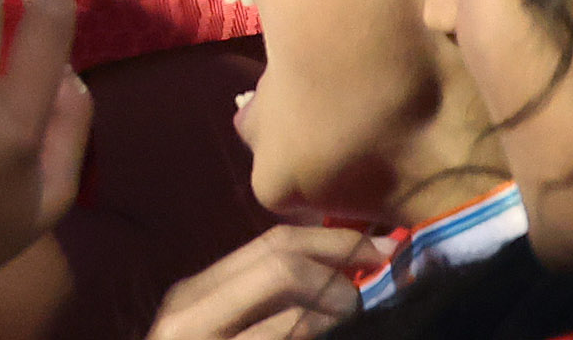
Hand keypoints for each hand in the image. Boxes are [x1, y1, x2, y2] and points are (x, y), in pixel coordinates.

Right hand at [151, 226, 384, 339]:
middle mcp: (191, 312)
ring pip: (296, 311)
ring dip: (338, 315)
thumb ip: (260, 307)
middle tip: (366, 297)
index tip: (381, 249)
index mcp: (194, 295)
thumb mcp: (223, 334)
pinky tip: (328, 339)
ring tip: (348, 325)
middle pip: (283, 264)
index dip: (332, 241)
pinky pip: (289, 339)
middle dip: (339, 275)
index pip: (270, 243)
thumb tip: (337, 272)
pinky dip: (318, 336)